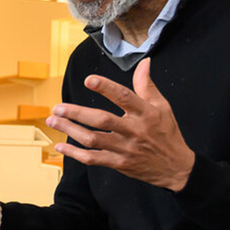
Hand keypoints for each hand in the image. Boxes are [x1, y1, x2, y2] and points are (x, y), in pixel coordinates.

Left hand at [47, 58, 195, 191]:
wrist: (176, 167)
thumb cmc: (168, 133)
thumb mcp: (162, 106)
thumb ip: (147, 85)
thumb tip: (145, 63)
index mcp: (146, 114)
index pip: (124, 97)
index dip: (106, 88)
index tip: (89, 80)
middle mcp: (135, 131)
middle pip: (102, 120)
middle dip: (77, 113)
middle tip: (58, 107)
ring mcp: (126, 149)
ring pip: (93, 139)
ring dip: (71, 130)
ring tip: (54, 120)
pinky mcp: (120, 163)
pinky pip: (93, 159)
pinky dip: (75, 153)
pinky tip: (61, 145)